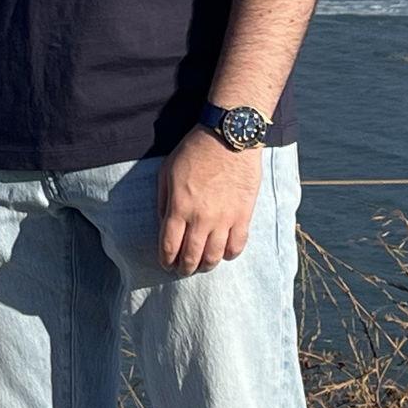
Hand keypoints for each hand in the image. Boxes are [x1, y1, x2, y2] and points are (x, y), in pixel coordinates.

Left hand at [157, 128, 260, 273]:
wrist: (229, 137)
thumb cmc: (195, 151)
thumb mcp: (167, 172)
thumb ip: (163, 201)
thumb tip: (163, 225)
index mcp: (179, 207)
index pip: (169, 246)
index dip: (166, 260)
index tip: (166, 264)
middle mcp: (201, 218)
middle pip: (191, 257)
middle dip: (184, 268)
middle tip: (183, 270)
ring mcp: (224, 219)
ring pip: (214, 256)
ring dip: (206, 265)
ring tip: (202, 264)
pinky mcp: (244, 215)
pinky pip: (238, 246)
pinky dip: (230, 254)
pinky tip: (224, 252)